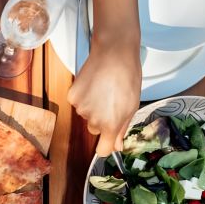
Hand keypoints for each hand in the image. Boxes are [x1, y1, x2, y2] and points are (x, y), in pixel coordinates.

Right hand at [67, 40, 141, 156]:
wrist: (114, 53)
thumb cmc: (128, 77)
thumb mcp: (132, 105)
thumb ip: (122, 128)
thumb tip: (117, 146)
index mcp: (110, 124)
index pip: (102, 151)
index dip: (106, 146)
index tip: (110, 141)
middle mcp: (93, 120)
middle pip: (95, 129)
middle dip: (102, 120)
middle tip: (112, 101)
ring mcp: (81, 108)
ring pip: (87, 115)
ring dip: (93, 106)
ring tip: (104, 89)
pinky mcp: (72, 96)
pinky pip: (78, 103)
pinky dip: (84, 97)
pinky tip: (93, 84)